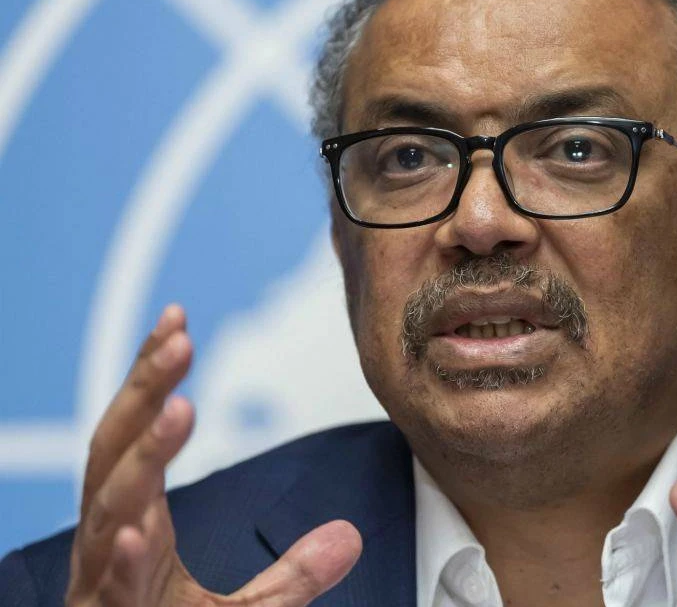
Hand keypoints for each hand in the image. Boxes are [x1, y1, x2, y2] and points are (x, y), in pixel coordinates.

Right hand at [65, 305, 362, 605]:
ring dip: (141, 457)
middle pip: (115, 451)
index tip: (177, 320)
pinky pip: (111, 586)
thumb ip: (293, 574)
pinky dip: (121, 557)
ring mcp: (102, 583)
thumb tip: (351, 537)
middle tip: (177, 336)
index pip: (140, 434)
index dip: (152, 377)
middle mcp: (111, 542)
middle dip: (141, 391)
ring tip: (178, 407)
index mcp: (137, 525)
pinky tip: (137, 528)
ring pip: (108, 508)